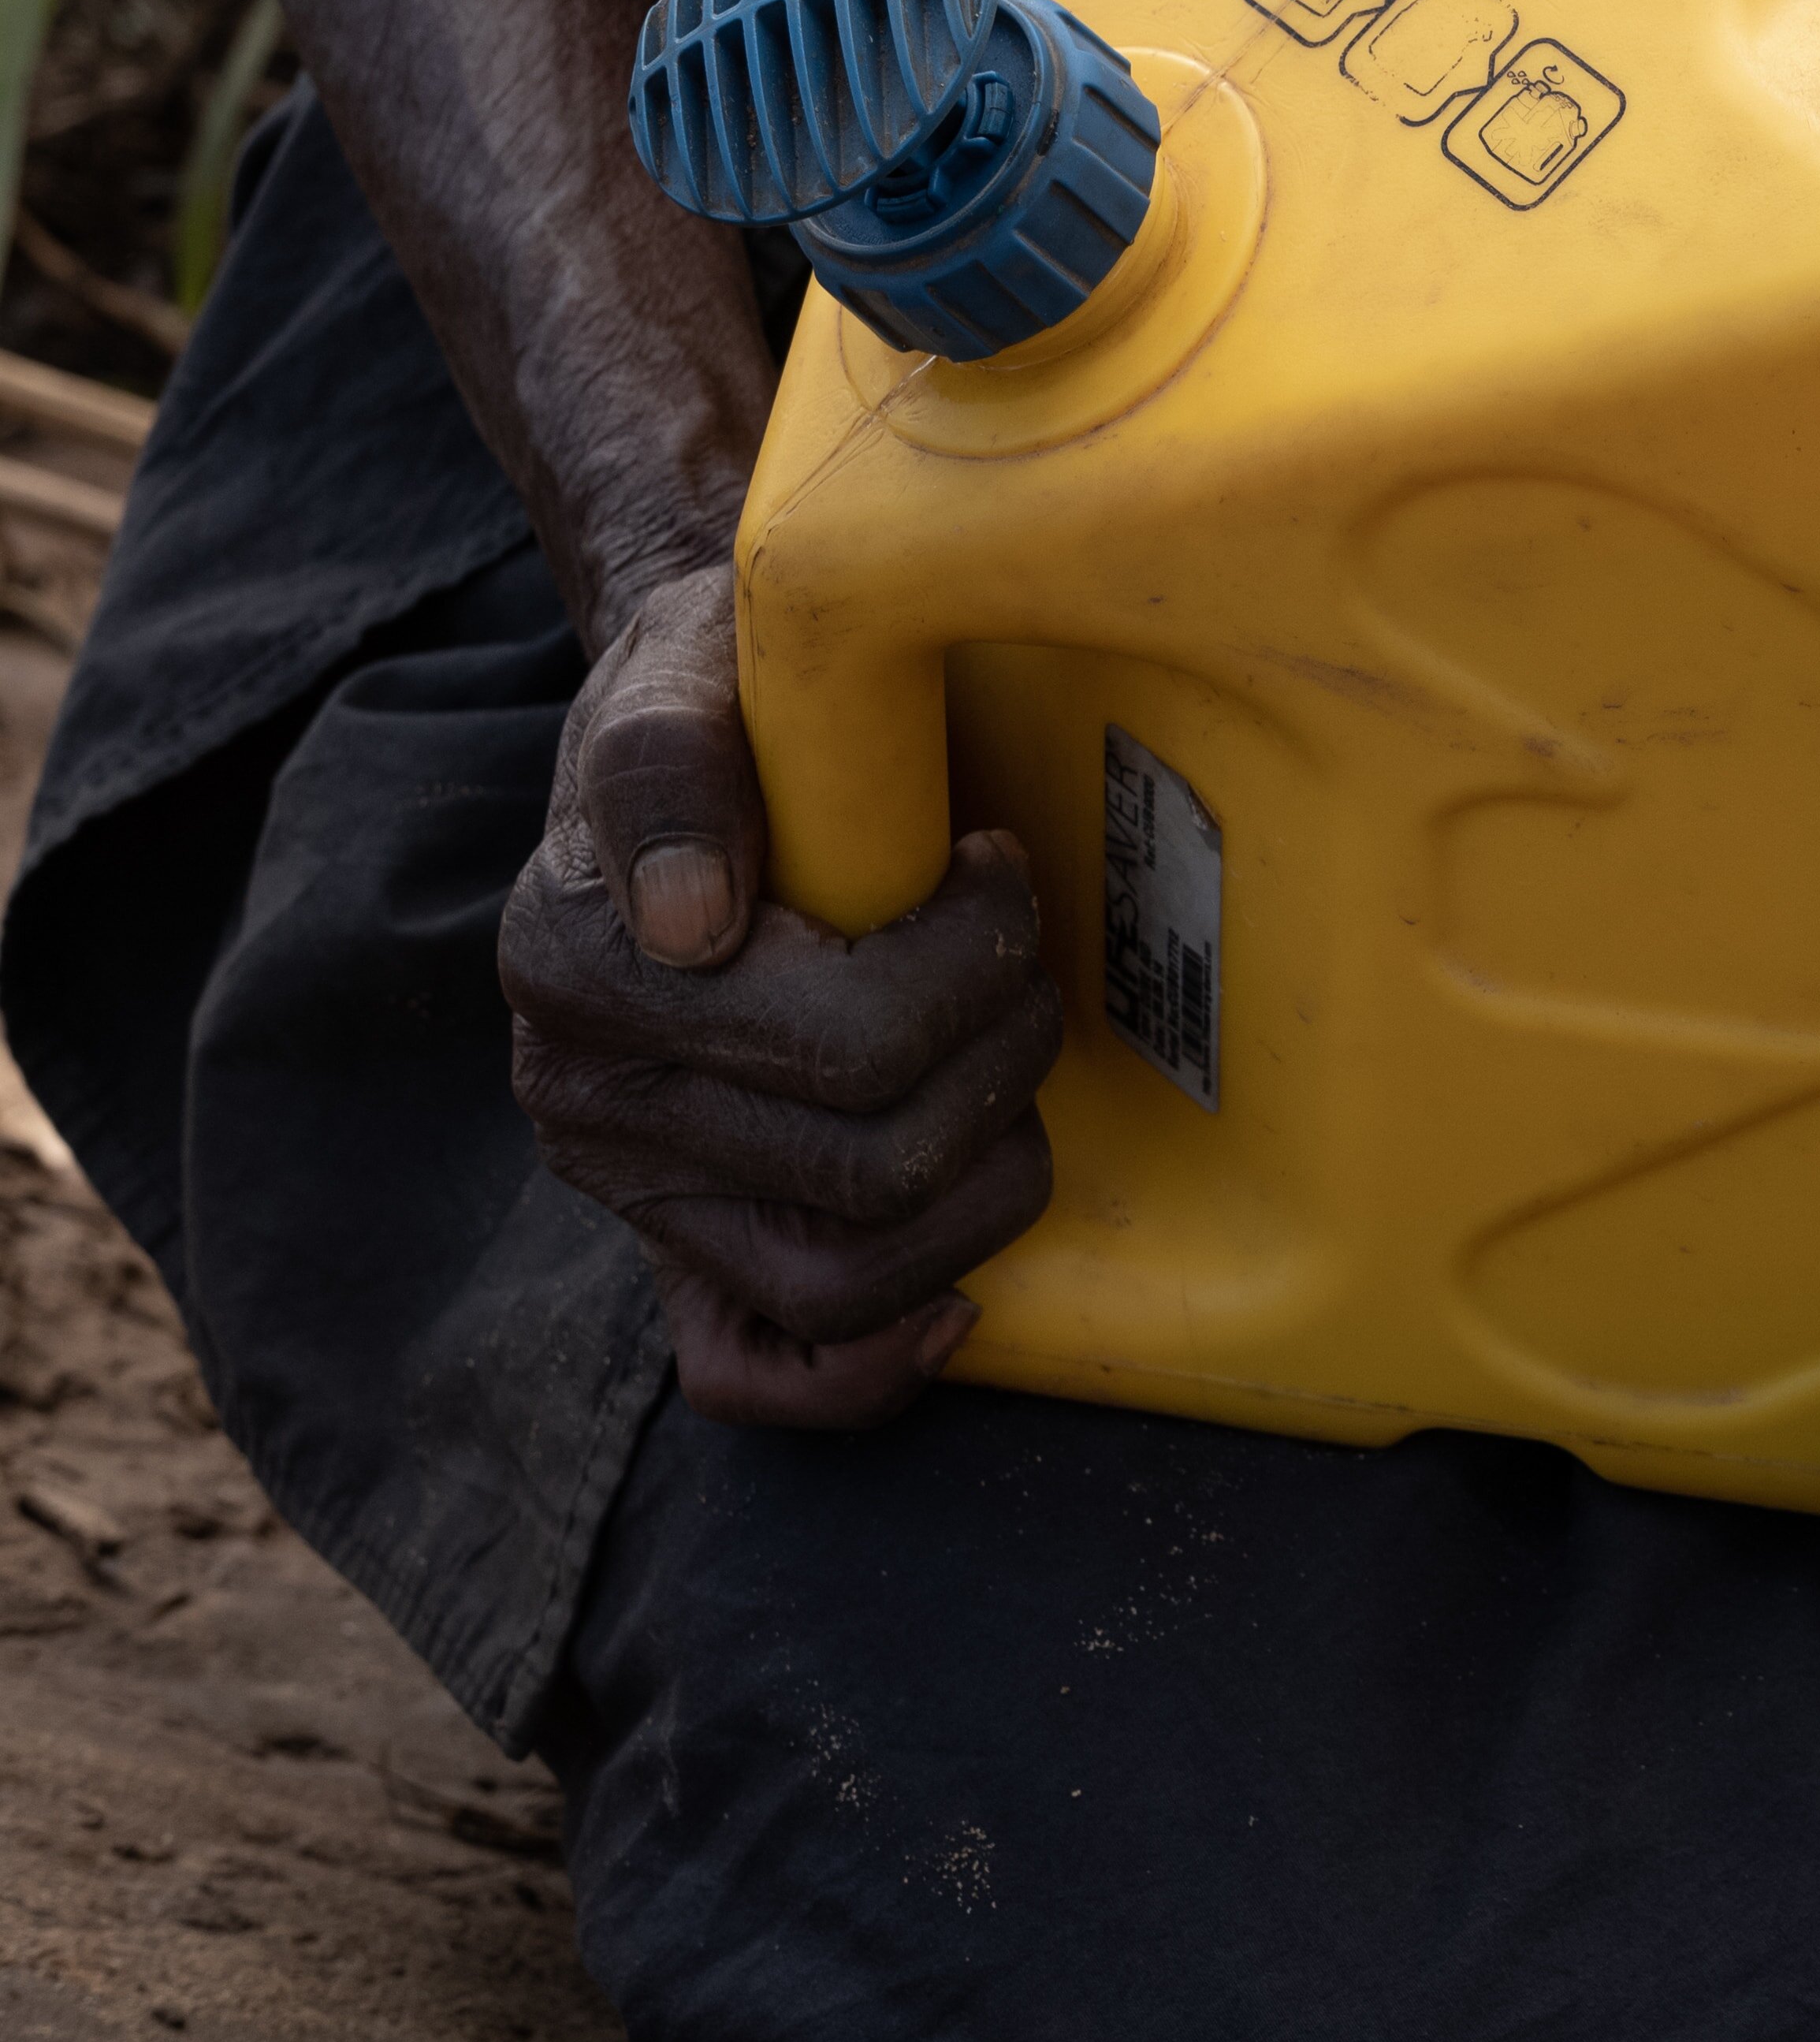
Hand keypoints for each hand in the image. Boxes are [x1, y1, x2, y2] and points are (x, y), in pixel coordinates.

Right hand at [495, 565, 1063, 1427]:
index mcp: (576, 965)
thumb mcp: (693, 672)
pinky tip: (963, 1299)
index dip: (974, 955)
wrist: (710, 738)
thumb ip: (670, 760)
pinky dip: (874, 1364)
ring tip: (1007, 1059)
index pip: (853, 1044)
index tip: (991, 858)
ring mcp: (635, 1192)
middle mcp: (587, 1100)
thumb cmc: (731, 700)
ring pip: (858, 1273)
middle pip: (882, 1159)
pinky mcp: (683, 1251)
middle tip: (1021, 954)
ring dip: (984, 1175)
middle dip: (1002, 1049)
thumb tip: (690, 918)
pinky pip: (760, 1370)